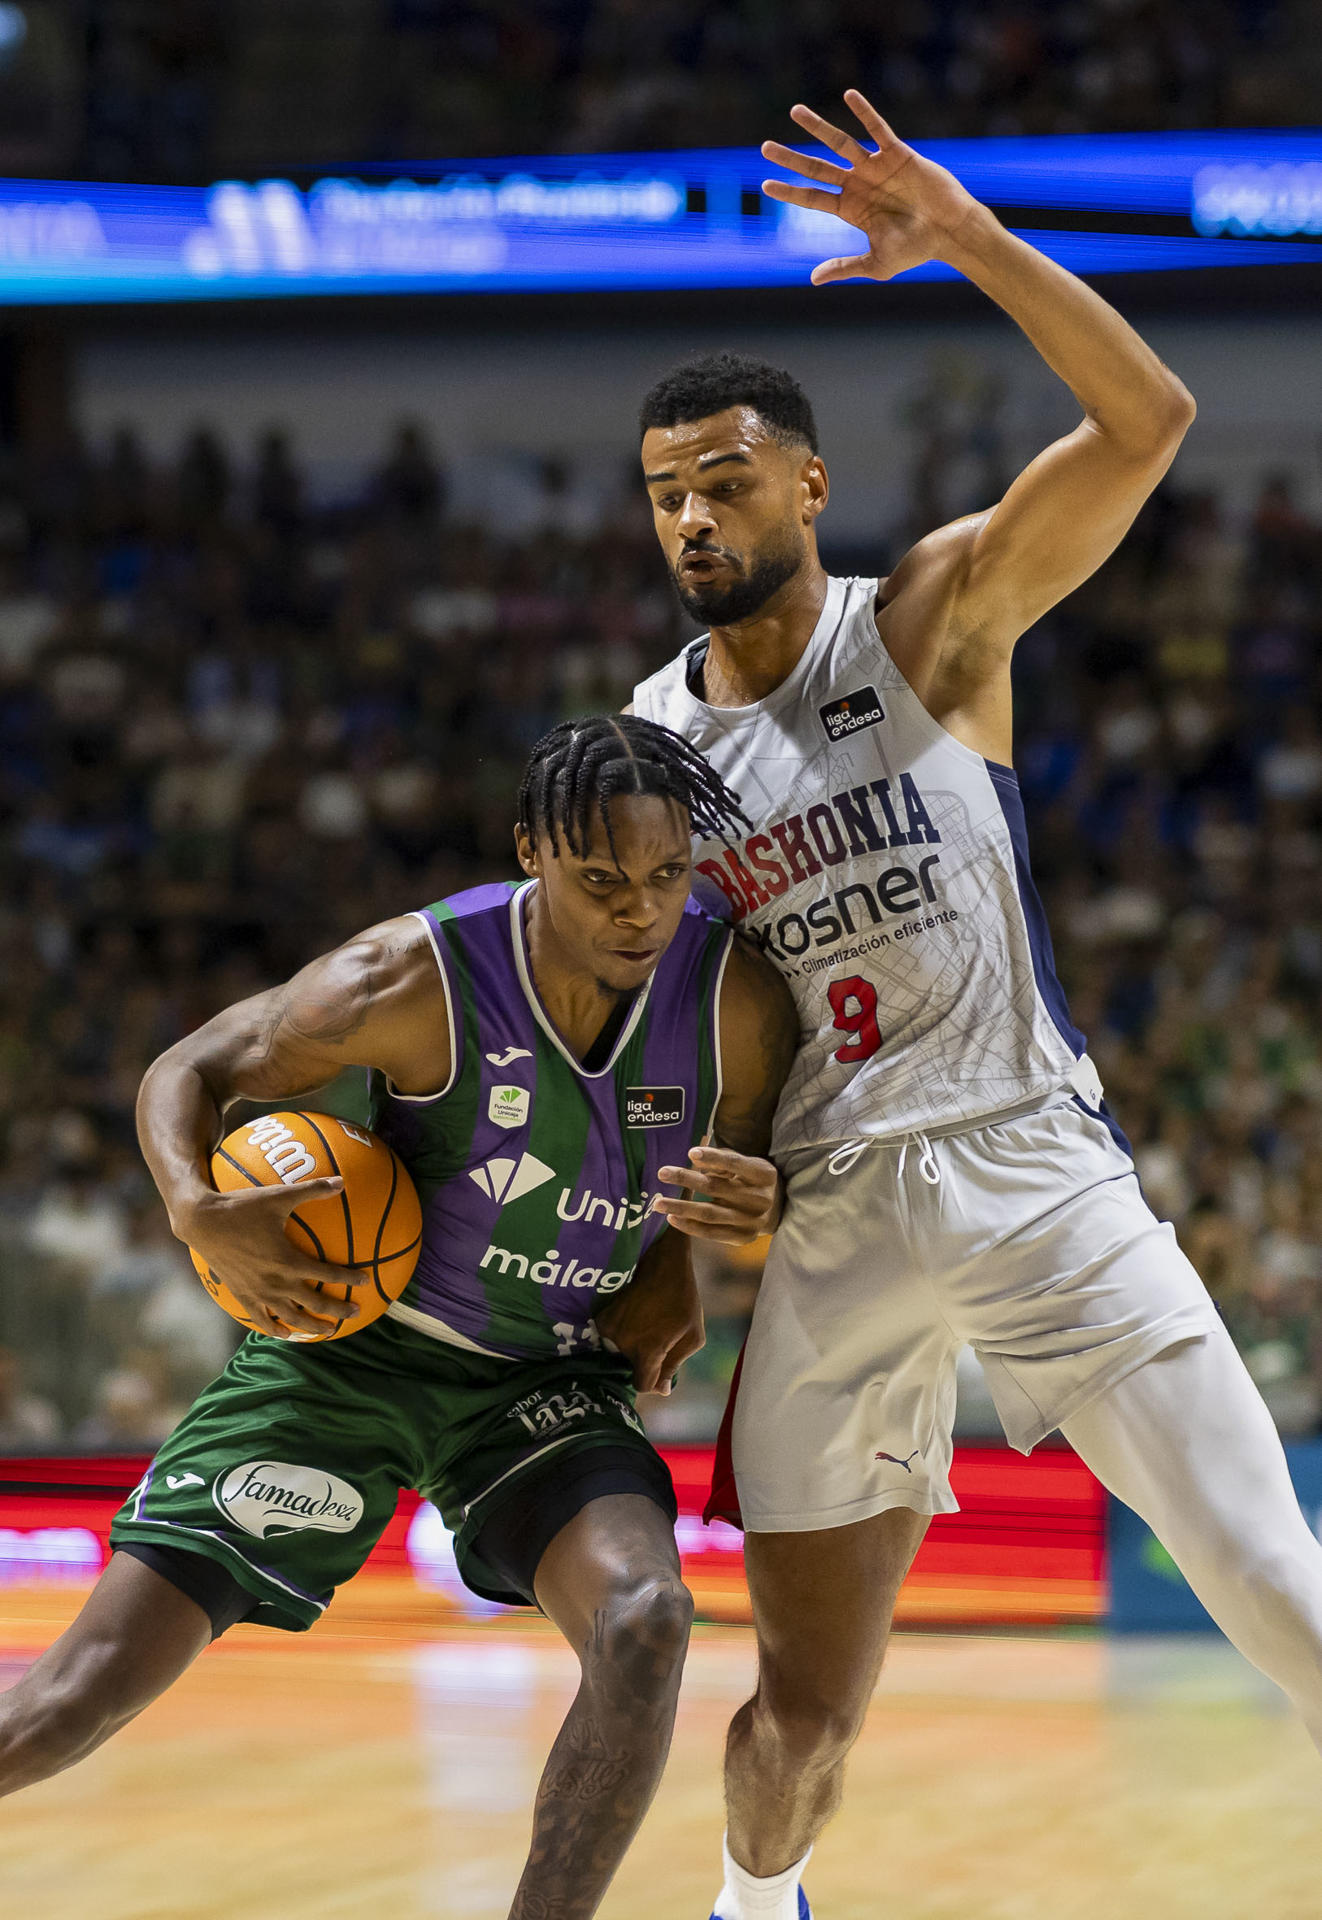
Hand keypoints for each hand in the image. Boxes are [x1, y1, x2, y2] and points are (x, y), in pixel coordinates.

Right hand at [178, 1177, 360, 1338]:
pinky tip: (285, 1333)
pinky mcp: (241, 1295)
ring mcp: (258, 1292)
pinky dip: (276, 1328)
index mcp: (288, 1261)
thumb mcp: (279, 1196)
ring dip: (311, 1326)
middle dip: (337, 1309)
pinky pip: (261, 1318)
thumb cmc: (242, 1207)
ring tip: (327, 1331)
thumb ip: (312, 1190)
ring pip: (290, 1317)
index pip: (327, 1274)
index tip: (365, 1279)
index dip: (349, 1277)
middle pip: (314, 1303)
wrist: (202, 1222)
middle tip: (355, 1311)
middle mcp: (276, 1282)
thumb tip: (341, 1181)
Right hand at [595, 1246, 704, 1395]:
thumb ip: (675, 1365)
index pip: (643, 1384)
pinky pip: (611, 1335)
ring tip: (647, 1319)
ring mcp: (610, 1330)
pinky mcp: (601, 1316)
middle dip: (645, 1356)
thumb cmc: (683, 1298)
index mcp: (649, 1352)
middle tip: (658, 1332)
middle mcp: (624, 1345)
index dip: (653, 1380)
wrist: (661, 1259)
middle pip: (632, 1365)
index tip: (659, 1366)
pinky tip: (634, 1311)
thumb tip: (661, 1391)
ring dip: (632, 1341)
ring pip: (620, 1350)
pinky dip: (621, 1328)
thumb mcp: (693, 1335)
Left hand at [652, 1144, 782, 1244]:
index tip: (690, 1153)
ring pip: (709, 1214)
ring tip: (658, 1203)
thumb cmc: (754, 1181)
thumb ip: (724, 1161)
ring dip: (681, 1208)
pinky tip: (672, 1218)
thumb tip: (694, 1159)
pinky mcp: (743, 1237)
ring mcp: (751, 1221)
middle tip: (662, 1172)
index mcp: (763, 1174)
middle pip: (716, 1188)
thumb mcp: (748, 1165)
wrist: (780, 1211)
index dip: (713, 1158)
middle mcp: (759, 1198)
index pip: (735, 1164)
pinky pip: (711, 1233)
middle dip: (686, 1179)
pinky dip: (690, 1226)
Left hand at [761, 90, 981, 284]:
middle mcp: (858, 184)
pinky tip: (848, 95)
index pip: (812, 197)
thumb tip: (813, 279)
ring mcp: (875, 167)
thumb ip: (845, 267)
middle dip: (791, 157)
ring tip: (795, 111)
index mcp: (850, 209)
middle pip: (817, 168)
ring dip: (817, 128)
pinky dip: (863, 113)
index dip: (789, 191)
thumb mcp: (876, 263)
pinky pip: (877, 129)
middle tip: (764, 147)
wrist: (949, 232)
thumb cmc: (915, 251)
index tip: (765, 184)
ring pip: (840, 142)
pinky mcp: (897, 153)